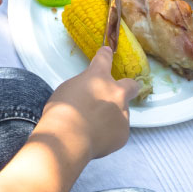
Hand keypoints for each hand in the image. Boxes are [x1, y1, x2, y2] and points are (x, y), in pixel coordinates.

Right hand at [37, 47, 140, 161]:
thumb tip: (88, 92)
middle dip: (127, 87)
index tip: (107, 52)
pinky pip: (118, 130)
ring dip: (112, 115)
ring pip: (121, 111)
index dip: (106, 55)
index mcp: (98, 77)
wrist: (68, 139)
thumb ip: (83, 86)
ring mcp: (122, 113)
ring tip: (94, 126)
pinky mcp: (123, 133)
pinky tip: (96, 137)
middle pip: (131, 85)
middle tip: (117, 94)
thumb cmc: (61, 112)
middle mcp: (116, 92)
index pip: (105, 59)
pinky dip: (109, 133)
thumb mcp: (68, 89)